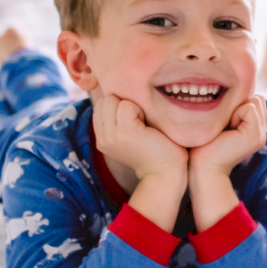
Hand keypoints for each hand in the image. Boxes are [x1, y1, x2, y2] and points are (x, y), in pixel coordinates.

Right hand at [93, 94, 187, 231]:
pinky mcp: (124, 132)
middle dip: (123, 104)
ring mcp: (111, 135)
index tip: (135, 122)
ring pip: (113, 100)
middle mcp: (102, 138)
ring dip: (132, 106)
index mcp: (102, 138)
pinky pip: (126, 105)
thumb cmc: (156, 151)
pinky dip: (139, 109)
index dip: (119, 106)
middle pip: (105, 100)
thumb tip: (120, 95)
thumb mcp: (129, 136)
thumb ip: (118, 120)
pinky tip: (148, 126)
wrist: (165, 173)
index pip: (101, 105)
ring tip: (143, 124)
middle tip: (140, 122)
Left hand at [188, 95, 266, 231]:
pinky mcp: (255, 135)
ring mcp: (260, 134)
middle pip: (258, 99)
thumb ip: (230, 109)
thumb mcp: (219, 122)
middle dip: (240, 103)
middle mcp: (261, 132)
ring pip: (256, 101)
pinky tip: (226, 128)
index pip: (255, 100)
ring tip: (225, 126)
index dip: (238, 103)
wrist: (202, 168)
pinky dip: (236, 112)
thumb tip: (231, 89)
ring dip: (237, 107)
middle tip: (224, 122)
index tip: (222, 120)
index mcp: (254, 129)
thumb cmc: (202, 145)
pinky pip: (250, 108)